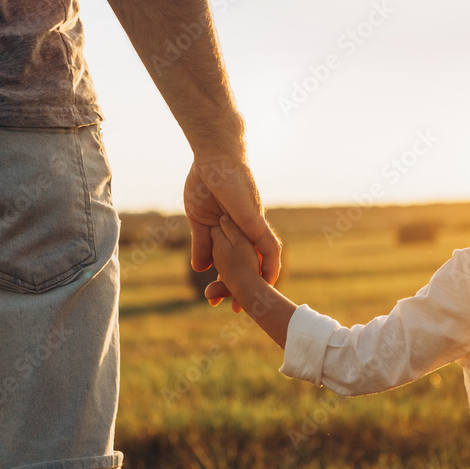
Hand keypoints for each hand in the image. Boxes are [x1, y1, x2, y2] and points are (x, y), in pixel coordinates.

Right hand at [183, 156, 280, 308]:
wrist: (212, 157)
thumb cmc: (205, 182)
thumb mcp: (199, 220)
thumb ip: (202, 244)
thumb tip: (201, 268)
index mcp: (233, 232)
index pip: (234, 263)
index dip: (228, 281)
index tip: (218, 298)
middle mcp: (248, 233)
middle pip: (250, 267)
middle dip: (243, 290)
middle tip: (235, 311)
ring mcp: (253, 227)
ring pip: (261, 262)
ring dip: (257, 284)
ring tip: (249, 304)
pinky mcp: (256, 222)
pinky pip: (270, 247)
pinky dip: (271, 265)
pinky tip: (270, 281)